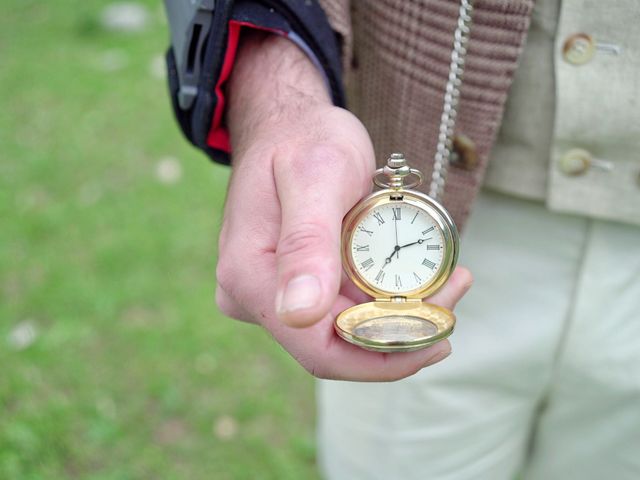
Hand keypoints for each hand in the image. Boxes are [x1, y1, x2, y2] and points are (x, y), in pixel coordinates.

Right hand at [215, 32, 472, 380]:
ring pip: (345, 329)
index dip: (381, 357)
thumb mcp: (313, 178)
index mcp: (249, 277)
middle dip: (401, 332)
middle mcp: (255, 296)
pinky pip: (344, 308)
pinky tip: (422, 275)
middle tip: (453, 292)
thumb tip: (299, 314)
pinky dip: (385, 299)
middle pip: (337, 345)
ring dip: (400, 315)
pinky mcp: (296, 285)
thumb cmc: (302, 140)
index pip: (319, 350)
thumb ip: (306, 243)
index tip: (438, 338)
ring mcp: (275, 293)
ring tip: (450, 279)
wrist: (290, 125)